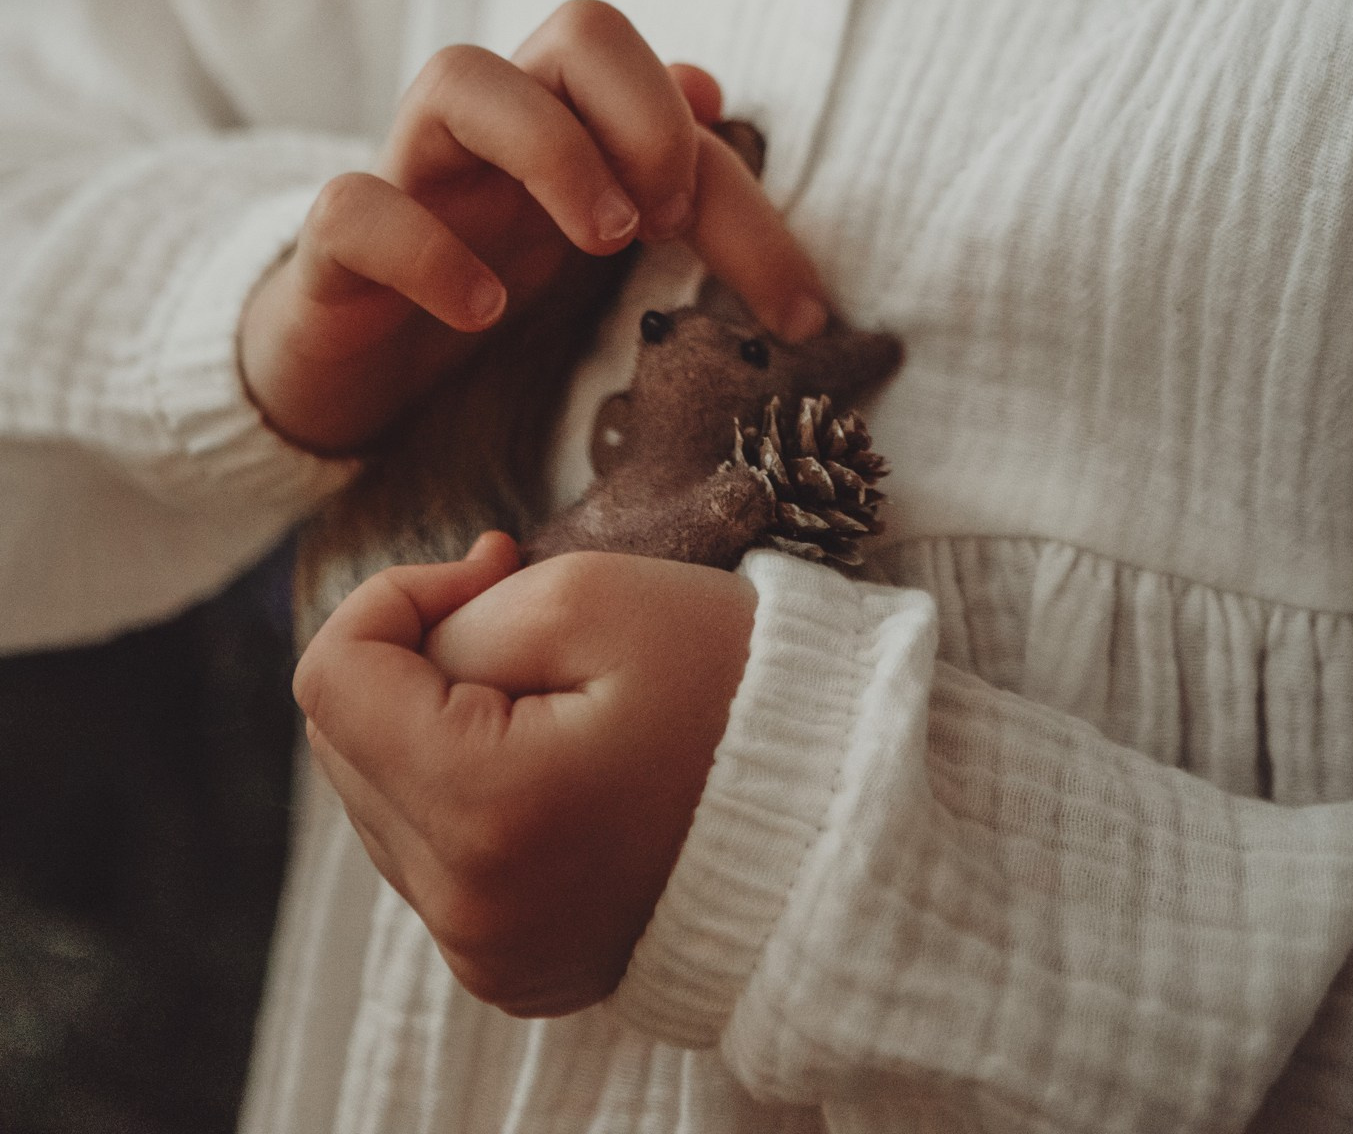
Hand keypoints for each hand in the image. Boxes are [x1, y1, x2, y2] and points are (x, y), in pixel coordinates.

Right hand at [238, 0, 822, 453]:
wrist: (344, 370)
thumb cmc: (479, 283)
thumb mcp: (584, 240)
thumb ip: (662, 174)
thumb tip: (713, 86)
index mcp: (570, 120)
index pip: (678, 104)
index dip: (745, 196)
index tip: (798, 310)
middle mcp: (494, 123)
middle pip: (581, 26)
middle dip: (645, 110)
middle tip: (664, 221)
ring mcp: (408, 172)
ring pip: (457, 76)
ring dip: (551, 149)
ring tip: (602, 241)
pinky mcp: (330, 245)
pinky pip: (356, 205)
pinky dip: (425, 250)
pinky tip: (480, 309)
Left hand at [294, 533, 756, 1013]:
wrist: (833, 804)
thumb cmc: (728, 683)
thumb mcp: (593, 598)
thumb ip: (462, 617)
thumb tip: (406, 647)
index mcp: (483, 811)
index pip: (333, 680)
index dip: (393, 597)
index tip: (491, 568)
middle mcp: (467, 909)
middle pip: (344, 743)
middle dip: (416, 659)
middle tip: (521, 611)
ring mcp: (486, 952)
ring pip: (380, 801)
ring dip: (437, 728)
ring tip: (552, 690)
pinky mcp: (509, 969)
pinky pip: (432, 859)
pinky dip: (468, 793)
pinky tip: (556, 759)